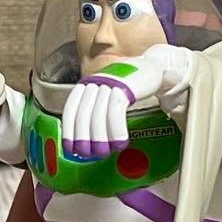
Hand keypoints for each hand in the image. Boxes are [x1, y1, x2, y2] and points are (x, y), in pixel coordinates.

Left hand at [61, 44, 194, 157]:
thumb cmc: (128, 86)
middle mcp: (95, 81)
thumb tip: (86, 140)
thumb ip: (96, 111)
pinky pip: (116, 112)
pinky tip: (119, 142)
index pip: (71, 109)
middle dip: (84, 138)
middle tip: (89, 154)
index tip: (70, 148)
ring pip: (98, 115)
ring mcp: (109, 82)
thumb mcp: (108, 96)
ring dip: (100, 137)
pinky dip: (116, 130)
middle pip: (83, 114)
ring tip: (105, 152)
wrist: (152, 67)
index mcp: (87, 84)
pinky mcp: (125, 86)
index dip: (69, 131)